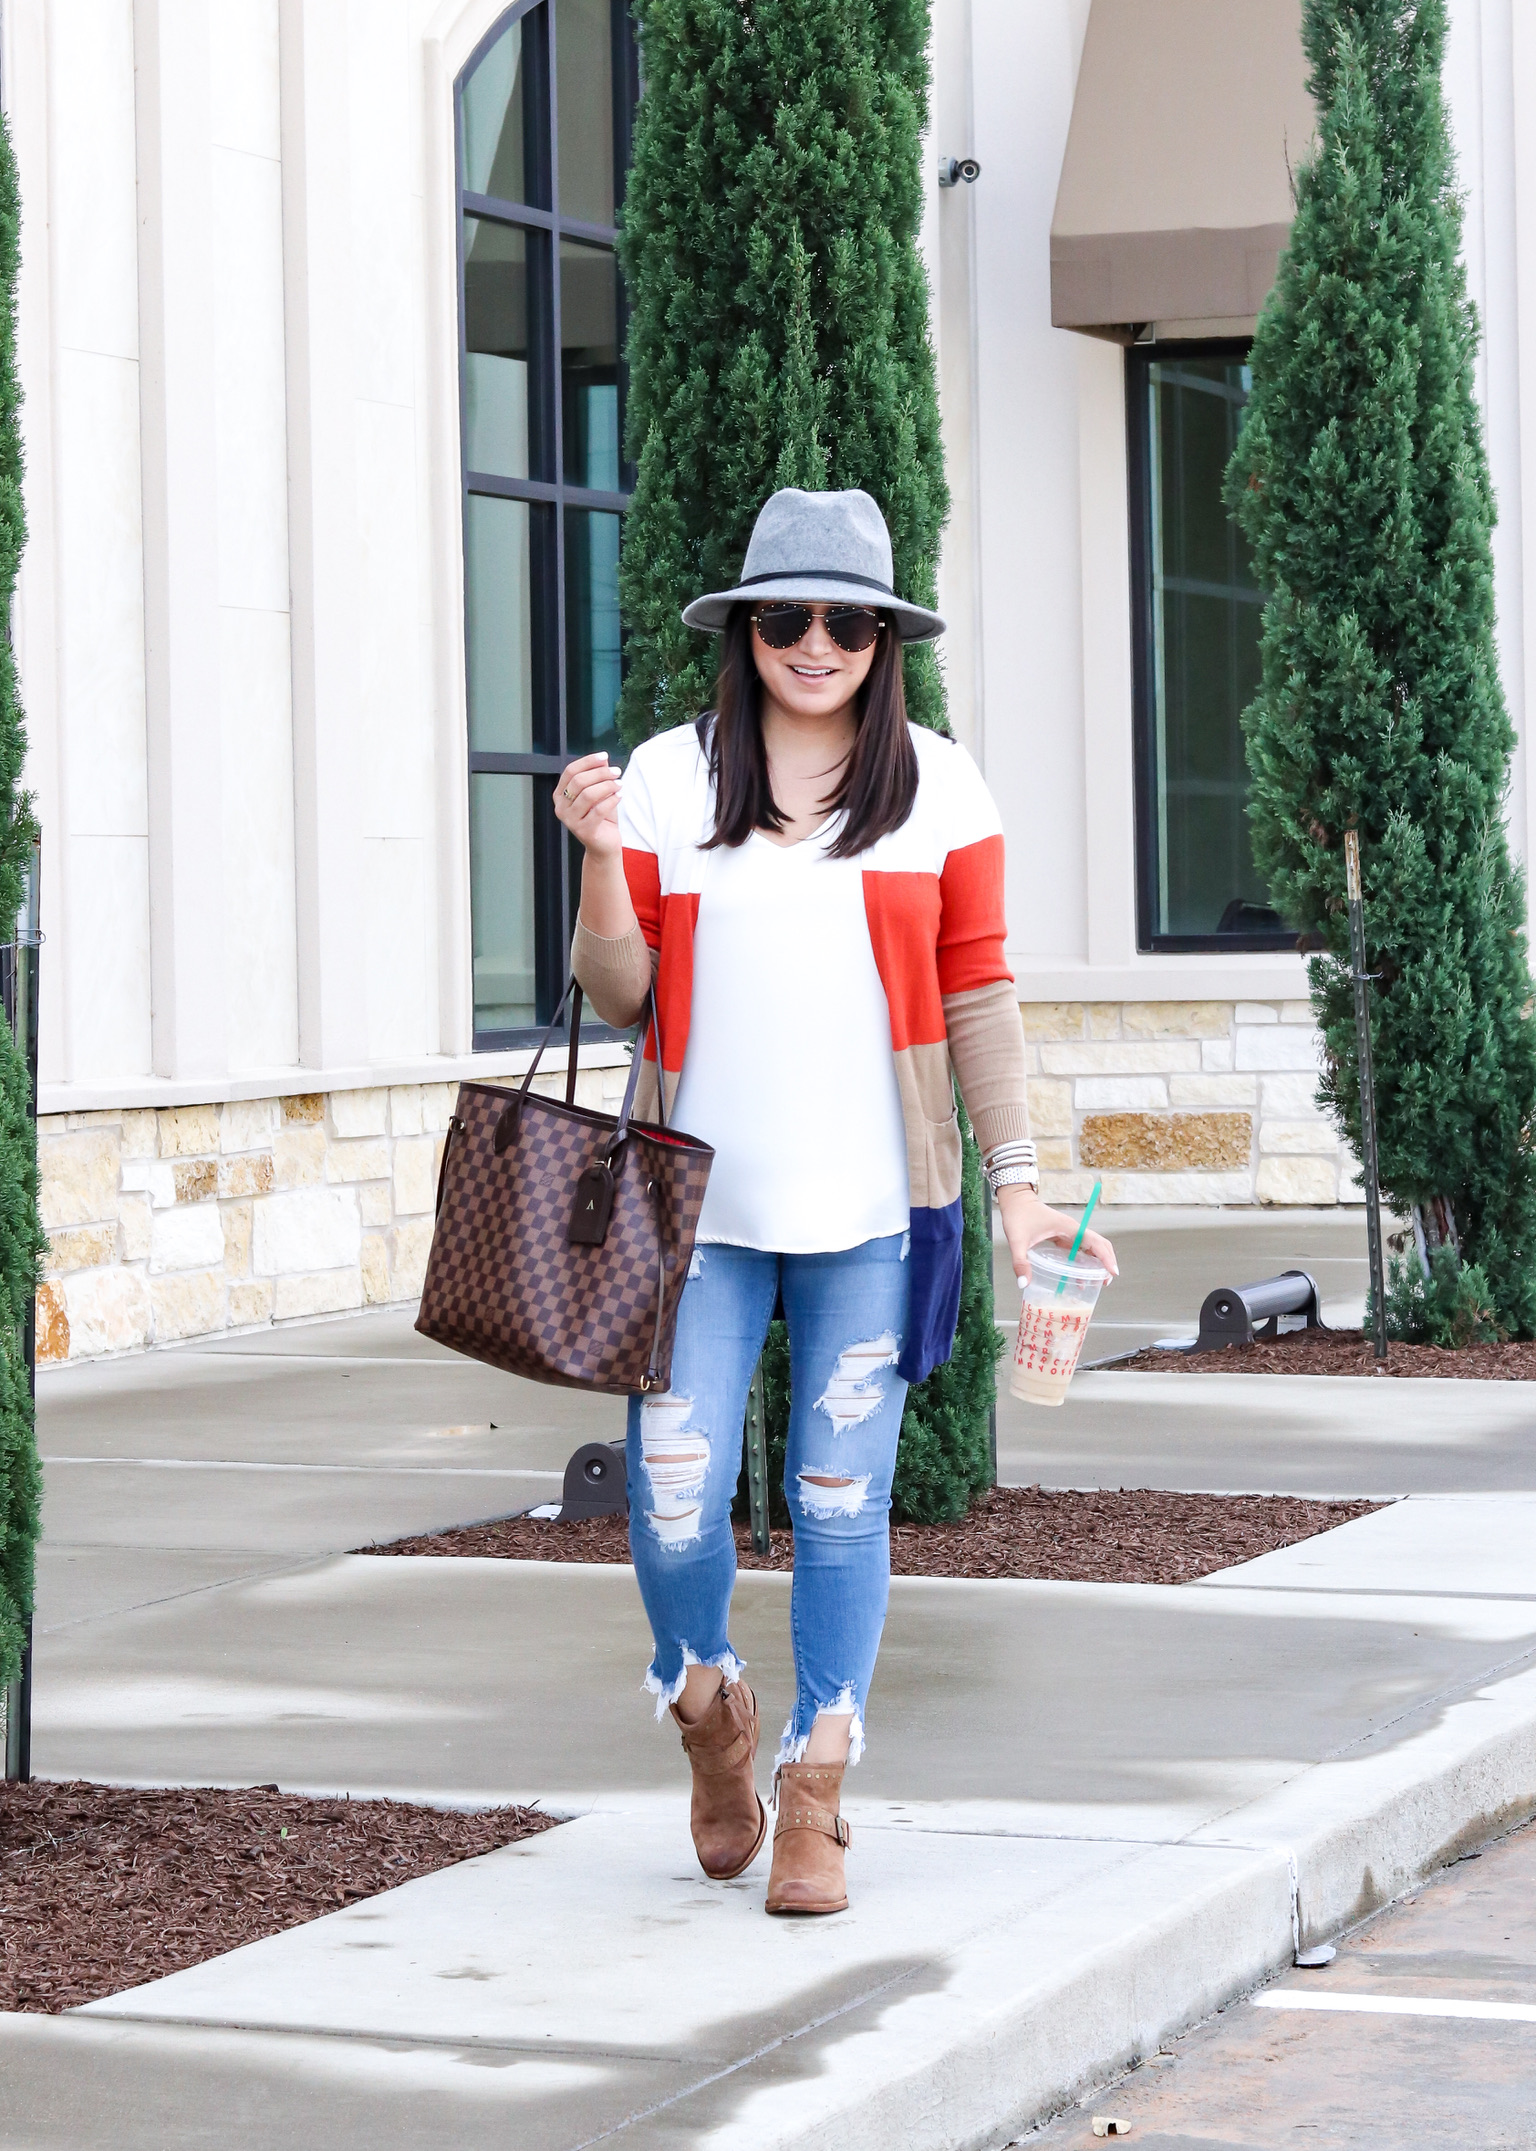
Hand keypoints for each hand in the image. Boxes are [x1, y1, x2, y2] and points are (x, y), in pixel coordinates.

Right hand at [554, 752, 620, 857]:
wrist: (604, 844)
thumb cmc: (601, 817)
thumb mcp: (599, 793)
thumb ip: (597, 776)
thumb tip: (602, 759)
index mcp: (560, 795)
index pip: (570, 771)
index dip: (588, 761)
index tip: (604, 756)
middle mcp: (561, 808)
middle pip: (579, 781)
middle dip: (600, 773)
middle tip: (617, 772)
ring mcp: (570, 821)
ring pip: (588, 795)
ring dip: (607, 786)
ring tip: (620, 784)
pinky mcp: (583, 831)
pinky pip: (598, 811)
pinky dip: (611, 800)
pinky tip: (619, 796)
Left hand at [995, 1186, 1117, 1287]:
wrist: (1015, 1201)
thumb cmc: (1018, 1216)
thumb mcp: (1017, 1240)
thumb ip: (1020, 1262)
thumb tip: (1024, 1284)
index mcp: (1069, 1228)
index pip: (1096, 1242)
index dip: (1106, 1257)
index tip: (1112, 1273)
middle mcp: (1073, 1230)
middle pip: (1099, 1245)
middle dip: (1106, 1262)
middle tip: (1105, 1282)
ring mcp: (1069, 1234)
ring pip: (1091, 1248)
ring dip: (1097, 1264)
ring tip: (1097, 1284)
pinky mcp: (1063, 1237)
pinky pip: (1079, 1250)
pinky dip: (1084, 1263)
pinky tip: (1079, 1277)